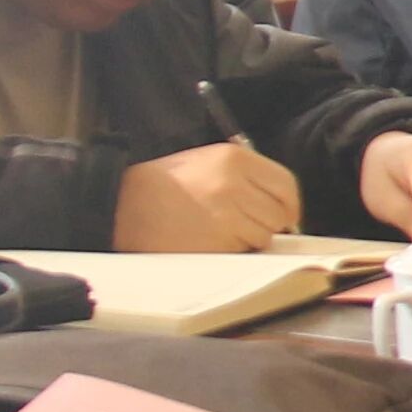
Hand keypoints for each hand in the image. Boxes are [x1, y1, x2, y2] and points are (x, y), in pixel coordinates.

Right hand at [115, 137, 301, 252]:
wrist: (121, 204)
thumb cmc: (164, 184)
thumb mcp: (208, 162)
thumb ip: (246, 176)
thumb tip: (282, 204)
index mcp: (235, 158)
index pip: (286, 185)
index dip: (290, 206)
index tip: (286, 216)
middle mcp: (234, 185)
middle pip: (278, 215)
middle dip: (266, 224)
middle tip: (242, 225)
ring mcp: (226, 216)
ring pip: (263, 237)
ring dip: (248, 240)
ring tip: (219, 231)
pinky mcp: (215, 243)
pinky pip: (241, 252)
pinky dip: (232, 252)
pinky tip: (209, 241)